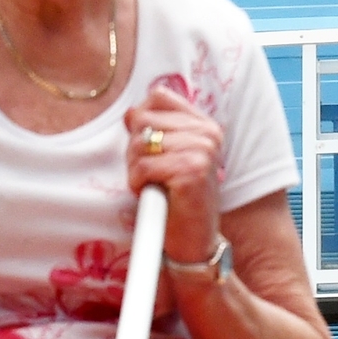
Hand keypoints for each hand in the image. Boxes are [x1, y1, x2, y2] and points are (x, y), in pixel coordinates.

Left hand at [123, 84, 226, 269]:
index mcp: (204, 124)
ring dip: (135, 170)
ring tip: (153, 186)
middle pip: (143, 120)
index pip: (158, 96)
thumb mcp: (169, 157)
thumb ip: (155, 129)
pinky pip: (142, 167)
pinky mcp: (192, 172)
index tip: (148, 148)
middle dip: (135, 150)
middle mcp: (207, 134)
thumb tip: (129, 113)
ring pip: (139, 144)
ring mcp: (202, 151)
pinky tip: (153, 195)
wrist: (194, 242)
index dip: (140, 119)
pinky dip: (138, 184)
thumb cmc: (177, 200)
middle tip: (151, 174)